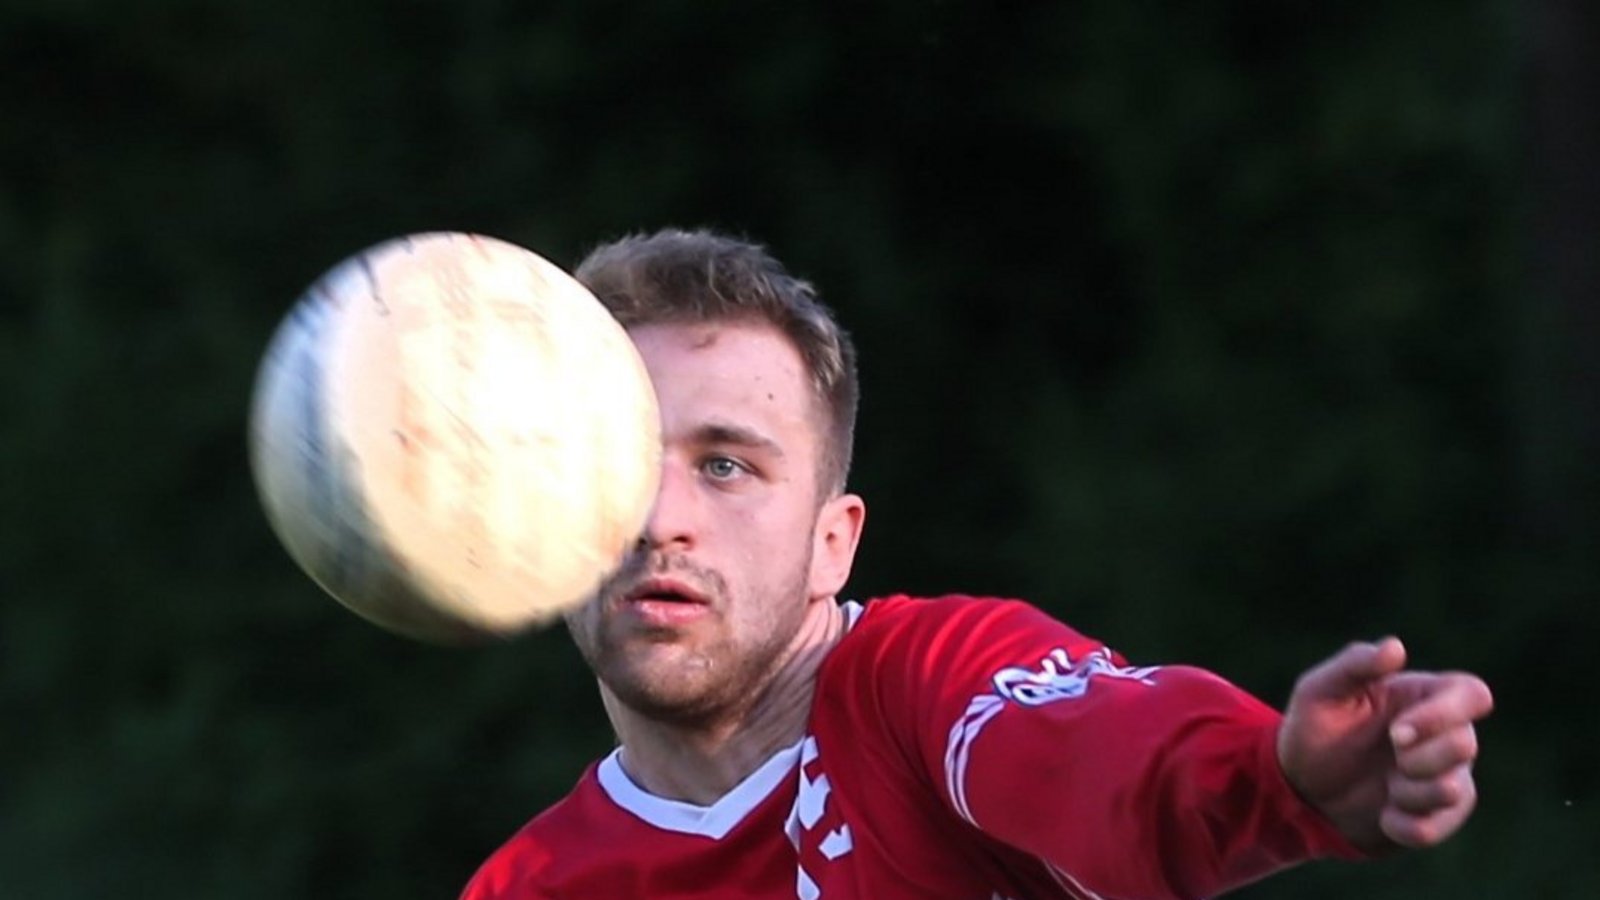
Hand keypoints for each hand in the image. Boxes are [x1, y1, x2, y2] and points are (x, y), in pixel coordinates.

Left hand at [1276, 638, 1493, 851]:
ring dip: (1408, 793)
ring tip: (1384, 786)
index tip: (1398, 732)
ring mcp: (1445, 778)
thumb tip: (1396, 647)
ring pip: (1454, 790)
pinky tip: (1383, 815)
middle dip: (1418, 758)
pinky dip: (1403, 825)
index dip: (1444, 715)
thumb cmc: (1315, 729)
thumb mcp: (1321, 690)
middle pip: (1466, 745)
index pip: (1473, 694)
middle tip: (1389, 757)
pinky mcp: (1436, 818)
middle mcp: (1446, 736)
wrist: (1299, 788)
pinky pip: (1436, 828)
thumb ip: (1356, 664)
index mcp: (1425, 696)